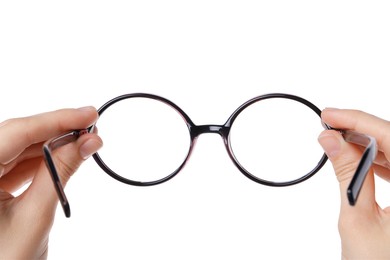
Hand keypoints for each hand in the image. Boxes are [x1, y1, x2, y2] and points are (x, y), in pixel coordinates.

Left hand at [0, 107, 102, 258]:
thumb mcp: (36, 216)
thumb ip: (60, 173)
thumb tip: (86, 142)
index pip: (14, 134)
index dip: (55, 120)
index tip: (88, 114)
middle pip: (16, 137)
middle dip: (57, 130)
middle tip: (91, 125)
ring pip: (19, 148)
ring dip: (54, 144)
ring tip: (85, 142)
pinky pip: (18, 163)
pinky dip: (44, 159)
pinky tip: (67, 155)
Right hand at [318, 108, 389, 258]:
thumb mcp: (356, 218)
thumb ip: (347, 173)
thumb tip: (331, 140)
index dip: (359, 121)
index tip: (330, 114)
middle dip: (362, 130)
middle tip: (329, 125)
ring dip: (368, 144)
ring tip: (337, 140)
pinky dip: (379, 160)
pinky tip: (358, 157)